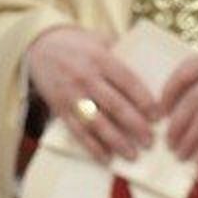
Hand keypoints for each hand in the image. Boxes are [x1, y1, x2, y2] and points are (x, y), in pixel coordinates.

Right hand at [25, 26, 158, 163]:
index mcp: (100, 58)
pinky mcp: (60, 108)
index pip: (127, 81)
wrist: (39, 45)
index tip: (158, 116)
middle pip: (115, 105)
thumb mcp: (99, 39)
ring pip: (97, 122)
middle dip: (135, 125)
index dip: (143, 100)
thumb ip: (120, 53)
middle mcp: (86, 77)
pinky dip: (92, 147)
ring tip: (133, 155)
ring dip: (116, 141)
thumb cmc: (77, 43)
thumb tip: (149, 72)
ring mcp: (72, 95)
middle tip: (150, 141)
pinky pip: (77, 131)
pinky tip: (106, 158)